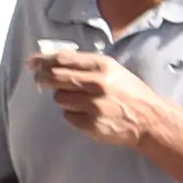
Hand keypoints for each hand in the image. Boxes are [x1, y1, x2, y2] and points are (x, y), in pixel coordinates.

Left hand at [32, 43, 173, 155]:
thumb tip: (50, 60)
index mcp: (102, 66)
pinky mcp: (92, 124)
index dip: (42, 60)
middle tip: (40, 81)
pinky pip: (68, 116)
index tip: (32, 63)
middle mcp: (97, 83)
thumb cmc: (129, 92)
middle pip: (55, 77)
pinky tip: (89, 114)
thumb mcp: (112, 70)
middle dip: (43, 78)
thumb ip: (85, 64)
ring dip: (64, 99)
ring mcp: (94, 105)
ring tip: (81, 100)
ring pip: (59, 98)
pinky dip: (73, 115)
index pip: (62, 59)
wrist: (150, 120)